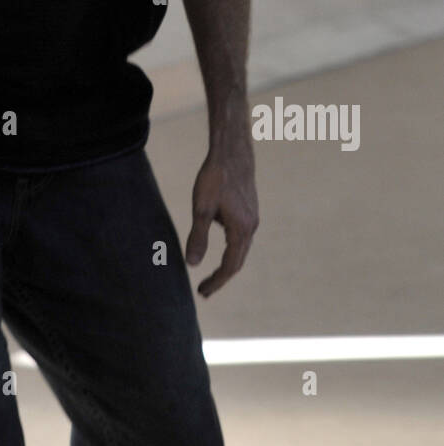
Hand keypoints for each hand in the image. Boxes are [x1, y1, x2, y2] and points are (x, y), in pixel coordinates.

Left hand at [185, 141, 258, 297]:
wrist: (232, 152)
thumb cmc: (215, 178)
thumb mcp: (202, 208)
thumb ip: (198, 237)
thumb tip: (192, 265)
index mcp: (240, 230)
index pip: (230, 266)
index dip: (216, 282)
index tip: (202, 293)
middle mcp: (251, 227)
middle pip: (237, 262)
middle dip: (221, 278)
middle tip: (204, 291)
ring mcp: (252, 218)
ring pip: (241, 249)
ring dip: (227, 263)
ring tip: (211, 273)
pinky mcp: (250, 210)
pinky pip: (241, 237)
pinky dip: (231, 248)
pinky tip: (219, 241)